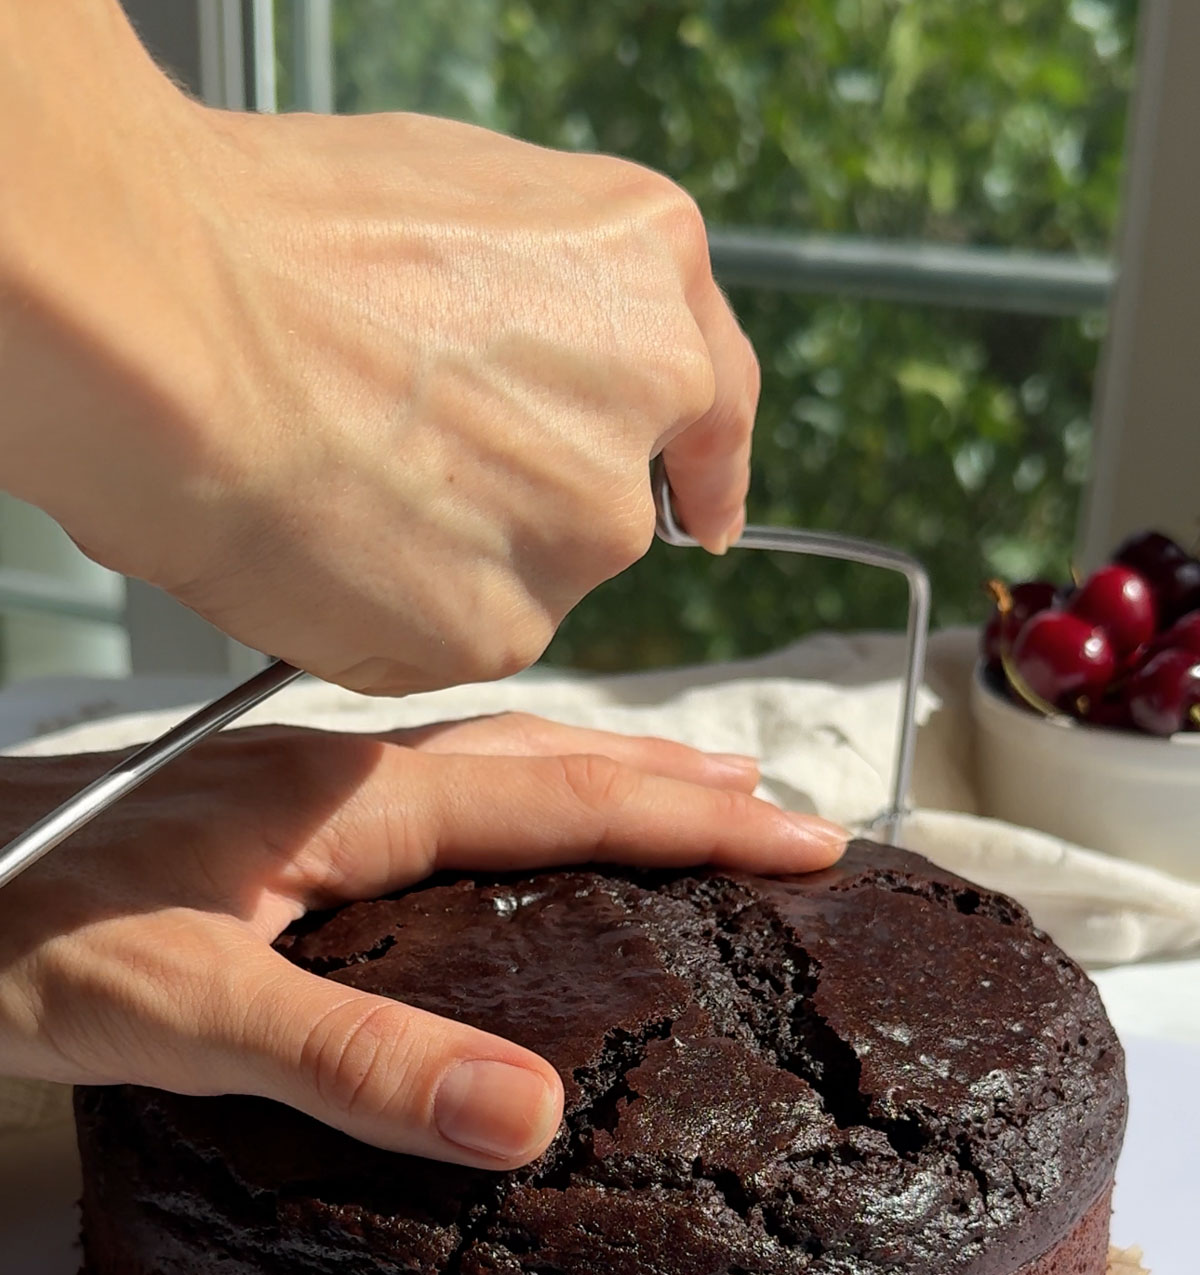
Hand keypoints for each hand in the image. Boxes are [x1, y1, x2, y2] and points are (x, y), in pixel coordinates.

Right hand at [0, 4, 758, 693]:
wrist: (171, 331)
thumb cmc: (275, 238)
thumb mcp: (460, 198)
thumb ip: (552, 294)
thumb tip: (546, 354)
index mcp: (648, 284)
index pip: (714, 404)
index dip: (701, 463)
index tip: (703, 512)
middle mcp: (638, 417)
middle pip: (602, 499)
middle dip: (524, 497)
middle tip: (403, 463)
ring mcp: (577, 535)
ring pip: (525, 574)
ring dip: (451, 555)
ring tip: (336, 485)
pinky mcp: (503, 629)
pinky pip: (456, 633)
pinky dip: (394, 610)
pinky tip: (324, 545)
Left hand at [0, 721, 844, 1165]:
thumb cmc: (14, 938)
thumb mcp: (185, 1014)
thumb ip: (355, 1059)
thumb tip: (527, 1111)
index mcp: (345, 800)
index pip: (557, 796)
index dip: (689, 817)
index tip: (801, 834)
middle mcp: (336, 776)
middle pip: (542, 756)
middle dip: (671, 779)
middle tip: (780, 803)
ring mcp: (300, 795)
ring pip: (489, 764)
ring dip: (599, 775)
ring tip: (682, 793)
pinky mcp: (265, 826)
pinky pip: (432, 791)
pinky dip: (516, 798)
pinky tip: (507, 838)